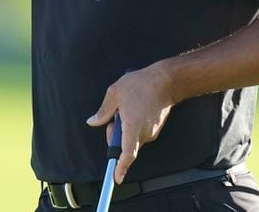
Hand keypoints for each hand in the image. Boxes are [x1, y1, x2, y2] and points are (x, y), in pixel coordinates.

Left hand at [86, 64, 174, 183]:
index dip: (121, 167)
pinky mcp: (156, 128)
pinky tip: (135, 110)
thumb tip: (93, 121)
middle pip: (126, 146)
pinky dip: (134, 126)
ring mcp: (152, 132)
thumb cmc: (141, 84)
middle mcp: (144, 133)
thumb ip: (103, 111)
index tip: (116, 178)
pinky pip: (140, 133)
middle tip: (113, 119)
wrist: (166, 80)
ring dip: (125, 129)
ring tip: (126, 109)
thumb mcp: (115, 93)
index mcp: (133, 126)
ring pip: (133, 139)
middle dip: (116, 136)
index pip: (127, 153)